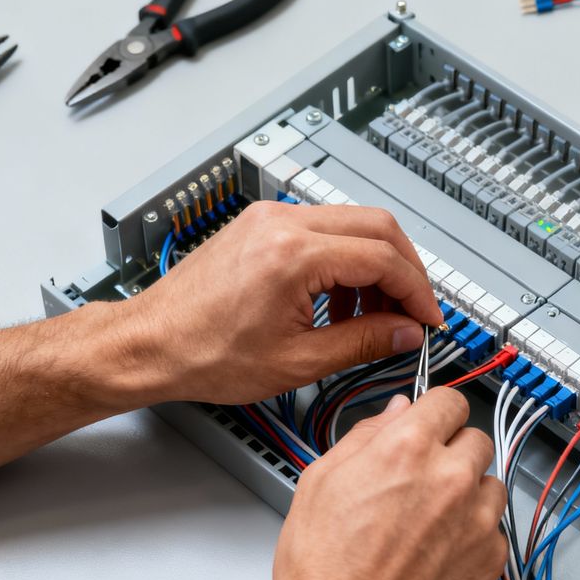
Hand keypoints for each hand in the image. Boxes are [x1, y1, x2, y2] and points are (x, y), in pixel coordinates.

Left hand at [111, 202, 443, 405]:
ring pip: (352, 223)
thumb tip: (406, 333)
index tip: (429, 319)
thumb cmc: (203, 353)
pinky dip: (345, 260)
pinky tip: (340, 302)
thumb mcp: (299, 361)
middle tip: (414, 311)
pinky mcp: (261, 224)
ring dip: (375, 265)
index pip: (384, 257)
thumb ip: (365, 342)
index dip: (418, 291)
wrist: (150, 343)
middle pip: (378, 225)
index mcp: (294, 254)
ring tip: (373, 317)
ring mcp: (270, 218)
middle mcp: (283, 223)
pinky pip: (323, 229)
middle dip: (406, 269)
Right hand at [266, 388, 507, 579]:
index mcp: (408, 448)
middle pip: (475, 439)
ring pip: (490, 484)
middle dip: (451, 452)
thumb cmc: (323, 566)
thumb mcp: (322, 479)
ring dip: (468, 493)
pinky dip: (473, 535)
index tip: (433, 424)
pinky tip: (438, 550)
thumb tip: (395, 412)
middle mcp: (450, 478)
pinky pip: (494, 530)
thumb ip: (366, 435)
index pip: (450, 401)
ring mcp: (476, 519)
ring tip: (430, 520)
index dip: (436, 413)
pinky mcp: (489, 558)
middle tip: (423, 479)